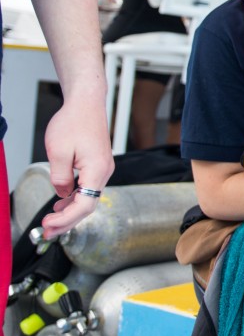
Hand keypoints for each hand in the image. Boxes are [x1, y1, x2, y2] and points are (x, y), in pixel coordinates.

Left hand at [41, 96, 113, 238]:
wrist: (87, 103)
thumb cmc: (74, 121)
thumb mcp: (58, 151)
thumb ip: (59, 177)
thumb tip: (61, 193)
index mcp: (97, 170)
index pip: (85, 205)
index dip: (66, 219)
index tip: (48, 224)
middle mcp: (104, 171)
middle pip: (89, 205)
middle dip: (67, 221)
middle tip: (47, 231)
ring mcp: (102, 168)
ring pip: (89, 198)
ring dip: (70, 212)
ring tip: (51, 221)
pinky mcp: (98, 165)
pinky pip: (88, 188)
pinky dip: (75, 199)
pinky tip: (61, 203)